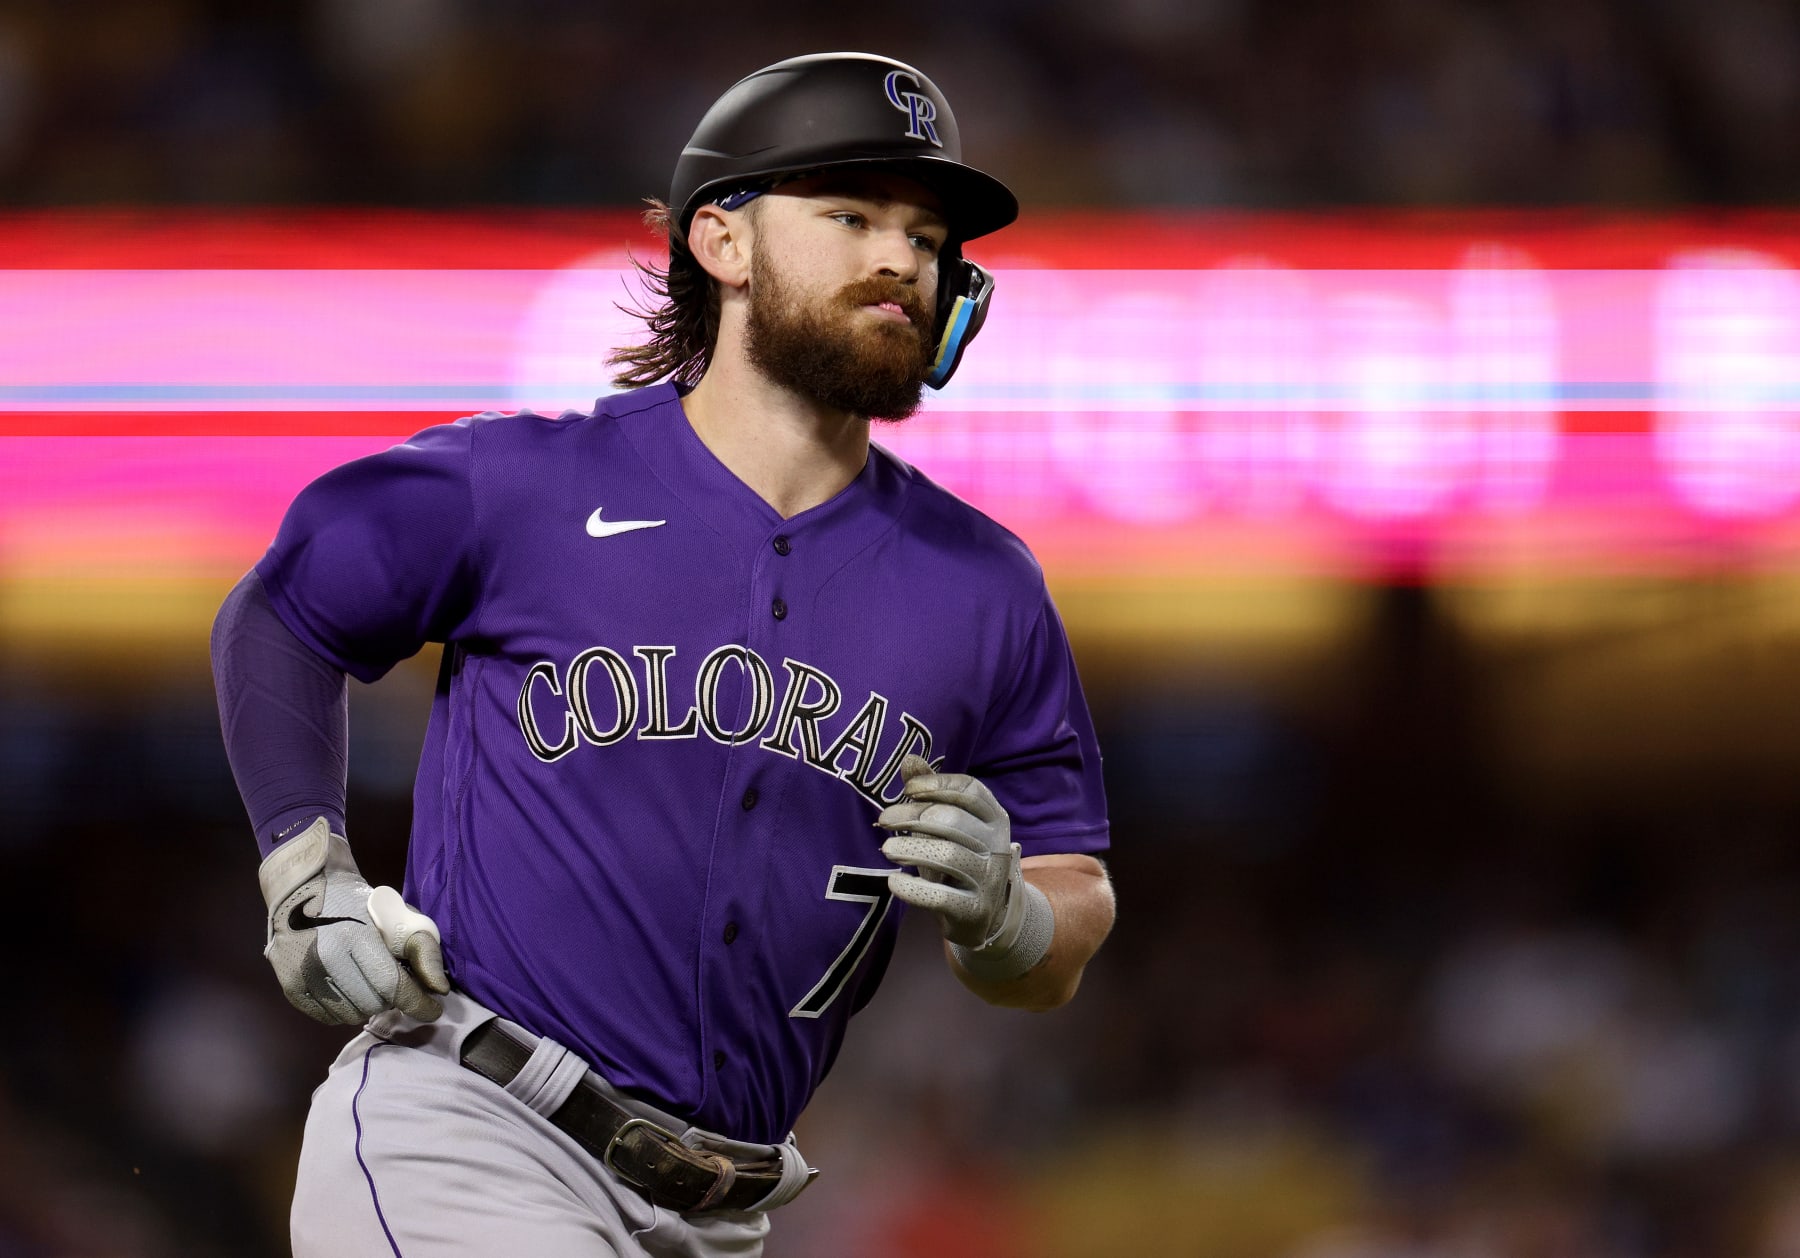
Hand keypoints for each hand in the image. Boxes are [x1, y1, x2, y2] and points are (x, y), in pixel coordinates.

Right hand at [257, 817, 449, 1023]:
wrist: (306, 889)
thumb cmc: (359, 904)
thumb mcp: (399, 916)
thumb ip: (423, 951)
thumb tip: (439, 989)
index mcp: (353, 936)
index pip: (391, 984)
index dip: (416, 1002)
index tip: (433, 1010)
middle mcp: (323, 958)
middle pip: (372, 1003)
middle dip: (391, 999)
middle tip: (395, 984)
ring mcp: (302, 974)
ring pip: (349, 1015)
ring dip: (368, 1006)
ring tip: (372, 985)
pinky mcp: (290, 986)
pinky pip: (326, 1017)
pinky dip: (344, 1010)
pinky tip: (350, 991)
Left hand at [877, 756, 1053, 979]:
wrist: (981, 916)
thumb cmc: (959, 859)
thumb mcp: (948, 826)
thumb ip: (930, 793)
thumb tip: (910, 759)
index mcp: (994, 818)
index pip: (971, 790)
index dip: (938, 785)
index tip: (909, 790)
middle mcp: (998, 845)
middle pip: (954, 821)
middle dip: (913, 817)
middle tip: (883, 819)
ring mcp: (989, 880)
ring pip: (949, 856)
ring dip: (911, 849)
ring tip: (887, 849)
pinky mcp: (974, 910)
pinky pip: (941, 896)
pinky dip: (913, 888)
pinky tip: (894, 882)